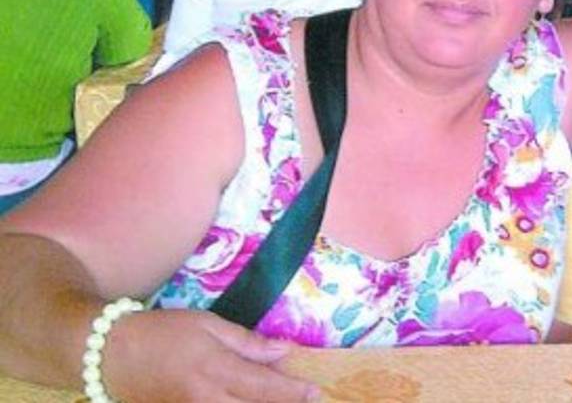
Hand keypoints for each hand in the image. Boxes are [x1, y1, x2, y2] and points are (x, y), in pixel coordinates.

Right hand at [103, 309, 318, 401]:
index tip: (316, 392)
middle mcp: (205, 399)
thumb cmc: (161, 331)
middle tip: (306, 401)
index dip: (293, 392)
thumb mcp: (207, 325)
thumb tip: (284, 352)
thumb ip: (247, 342)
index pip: (264, 388)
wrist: (106, 354)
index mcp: (215, 370)